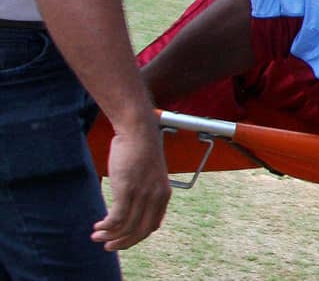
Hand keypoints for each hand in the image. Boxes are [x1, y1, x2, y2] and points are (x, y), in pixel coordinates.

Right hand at [92, 119, 170, 249]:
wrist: (138, 130)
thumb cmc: (141, 149)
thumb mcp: (151, 173)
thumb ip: (147, 190)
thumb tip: (134, 207)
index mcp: (164, 194)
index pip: (152, 226)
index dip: (136, 236)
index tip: (122, 238)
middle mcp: (156, 196)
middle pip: (140, 231)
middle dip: (122, 243)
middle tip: (107, 246)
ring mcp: (142, 193)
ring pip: (126, 227)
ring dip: (109, 236)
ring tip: (97, 236)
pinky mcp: (127, 189)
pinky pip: (116, 218)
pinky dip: (106, 227)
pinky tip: (98, 226)